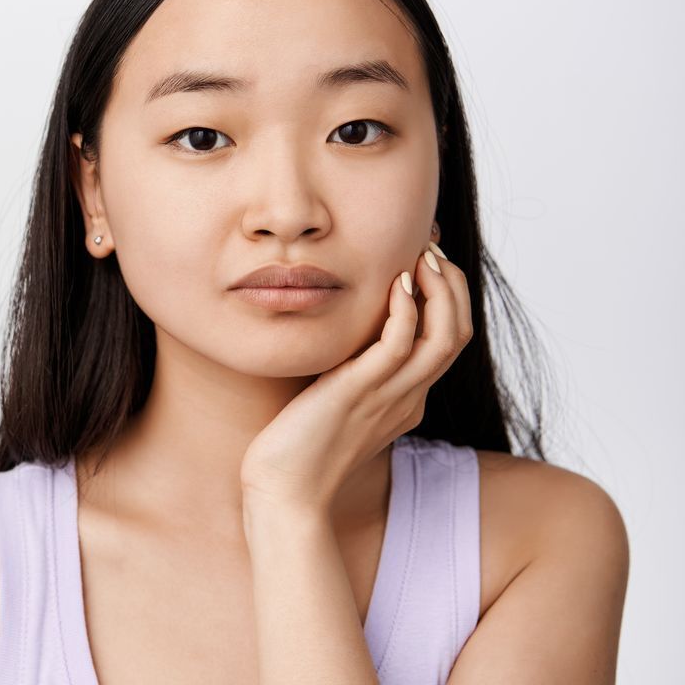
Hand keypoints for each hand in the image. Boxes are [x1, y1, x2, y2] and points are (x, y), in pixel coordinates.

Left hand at [239, 242, 472, 515]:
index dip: (447, 298)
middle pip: (457, 334)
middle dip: (452, 286)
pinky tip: (396, 284)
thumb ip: (349, 374)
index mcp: (406, 400)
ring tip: (422, 256)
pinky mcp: (359, 393)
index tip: (426, 263)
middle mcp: (407, 398)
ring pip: (443, 338)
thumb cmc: (297, 448)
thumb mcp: (334, 401)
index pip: (448, 342)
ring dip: (440, 290)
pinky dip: (406, 311)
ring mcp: (389, 397)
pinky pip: (399, 346)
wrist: (284, 492)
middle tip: (430, 250)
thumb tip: (342, 341)